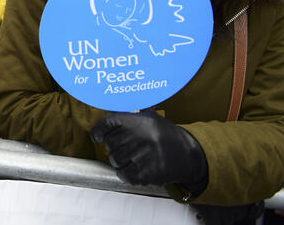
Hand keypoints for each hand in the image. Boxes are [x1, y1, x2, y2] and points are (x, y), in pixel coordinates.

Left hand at [90, 111, 206, 189]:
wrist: (188, 154)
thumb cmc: (166, 135)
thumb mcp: (149, 118)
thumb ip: (128, 114)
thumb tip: (108, 109)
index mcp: (137, 122)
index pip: (107, 123)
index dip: (98, 131)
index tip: (96, 137)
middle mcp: (137, 137)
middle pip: (110, 144)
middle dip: (115, 147)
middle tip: (128, 148)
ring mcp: (140, 156)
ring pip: (115, 160)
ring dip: (121, 161)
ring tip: (135, 157)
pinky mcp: (144, 174)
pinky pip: (123, 175)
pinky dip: (126, 174)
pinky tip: (135, 168)